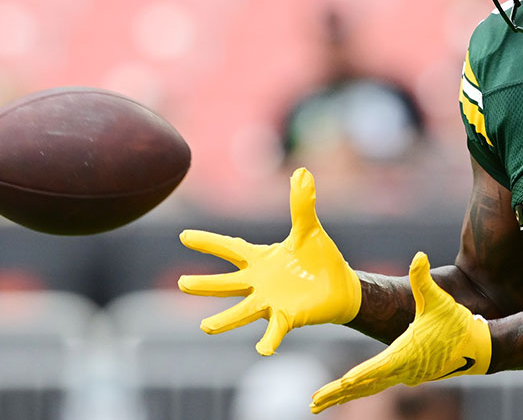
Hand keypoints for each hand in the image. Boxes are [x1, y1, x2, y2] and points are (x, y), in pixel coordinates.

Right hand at [178, 168, 360, 354]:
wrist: (340, 285)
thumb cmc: (319, 257)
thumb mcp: (309, 228)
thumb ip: (302, 204)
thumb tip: (302, 172)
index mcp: (260, 259)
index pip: (230, 249)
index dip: (208, 242)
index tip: (184, 236)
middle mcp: (259, 282)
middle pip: (227, 283)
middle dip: (205, 284)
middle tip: (182, 283)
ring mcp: (271, 301)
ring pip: (242, 311)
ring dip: (225, 320)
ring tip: (205, 327)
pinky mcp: (288, 317)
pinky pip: (274, 330)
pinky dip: (269, 340)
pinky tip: (262, 349)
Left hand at [309, 252, 491, 413]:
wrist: (479, 347)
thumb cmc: (457, 323)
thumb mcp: (440, 300)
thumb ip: (424, 279)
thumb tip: (419, 255)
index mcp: (407, 353)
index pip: (379, 367)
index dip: (360, 375)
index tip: (341, 384)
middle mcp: (403, 369)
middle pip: (365, 385)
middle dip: (338, 395)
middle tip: (313, 403)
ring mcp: (406, 375)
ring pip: (369, 388)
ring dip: (343, 396)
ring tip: (318, 403)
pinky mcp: (409, 375)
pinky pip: (378, 385)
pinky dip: (360, 390)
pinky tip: (347, 391)